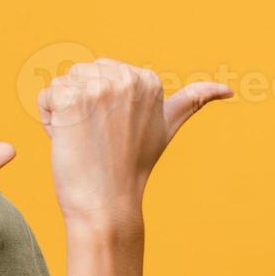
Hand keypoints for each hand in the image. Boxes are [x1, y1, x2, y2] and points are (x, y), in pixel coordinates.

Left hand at [37, 59, 231, 225]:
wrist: (108, 202)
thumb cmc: (132, 167)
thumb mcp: (167, 127)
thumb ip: (193, 101)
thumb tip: (228, 90)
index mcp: (149, 79)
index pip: (101, 73)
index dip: (100, 105)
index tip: (116, 132)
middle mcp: (126, 77)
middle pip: (80, 75)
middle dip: (81, 105)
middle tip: (99, 138)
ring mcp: (99, 87)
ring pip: (62, 84)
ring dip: (64, 113)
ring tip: (84, 140)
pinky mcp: (71, 98)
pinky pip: (46, 96)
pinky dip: (49, 120)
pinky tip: (68, 140)